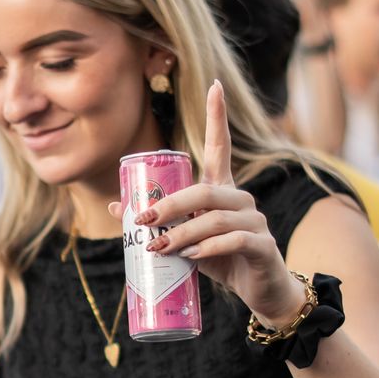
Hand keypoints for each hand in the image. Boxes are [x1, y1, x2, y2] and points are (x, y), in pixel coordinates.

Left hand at [120, 82, 309, 326]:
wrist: (261, 292)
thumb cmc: (222, 261)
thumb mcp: (187, 241)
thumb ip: (162, 224)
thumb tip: (116, 208)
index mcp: (222, 190)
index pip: (221, 145)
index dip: (217, 116)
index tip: (215, 85)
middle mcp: (241, 199)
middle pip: (204, 189)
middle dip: (169, 205)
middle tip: (142, 221)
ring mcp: (255, 221)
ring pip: (215, 217)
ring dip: (183, 233)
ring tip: (160, 247)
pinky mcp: (263, 246)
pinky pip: (235, 240)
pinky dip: (210, 248)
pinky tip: (192, 257)